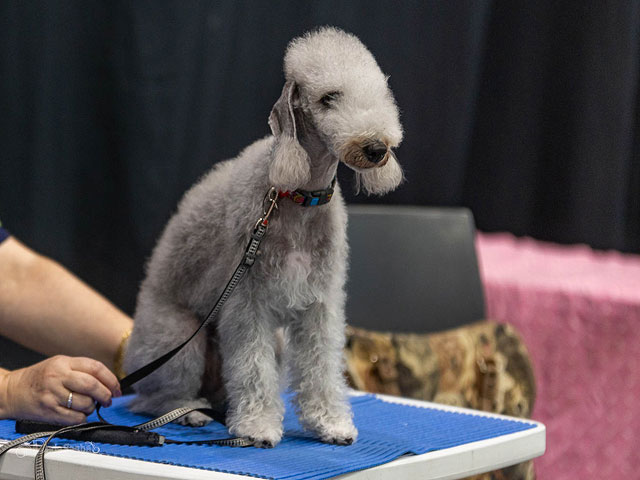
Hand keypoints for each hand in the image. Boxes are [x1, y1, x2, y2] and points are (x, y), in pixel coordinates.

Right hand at [0, 355, 121, 423]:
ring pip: (85, 404)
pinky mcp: (49, 411)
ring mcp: (53, 395)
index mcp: (64, 363)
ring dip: (92, 408)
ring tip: (87, 406)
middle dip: (106, 395)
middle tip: (108, 400)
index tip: (117, 388)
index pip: (95, 368)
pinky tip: (78, 414)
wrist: (12, 391)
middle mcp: (58, 377)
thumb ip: (82, 371)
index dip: (111, 379)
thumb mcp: (60, 365)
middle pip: (92, 385)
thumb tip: (108, 383)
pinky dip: (82, 418)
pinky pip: (75, 418)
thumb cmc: (39, 378)